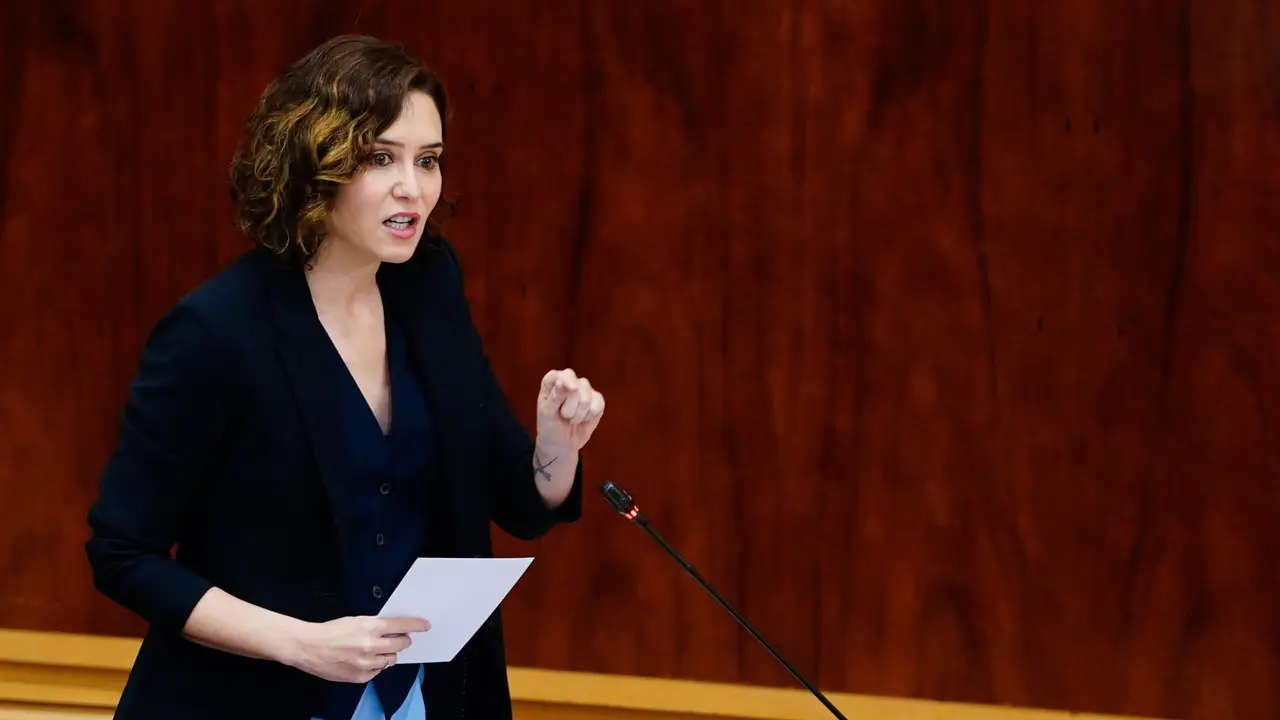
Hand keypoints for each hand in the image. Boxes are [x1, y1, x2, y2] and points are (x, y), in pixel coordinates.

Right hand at [288, 616, 429, 682]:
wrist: (309, 647)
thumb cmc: (330, 631)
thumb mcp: (355, 620)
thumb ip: (375, 625)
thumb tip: (393, 628)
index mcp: (370, 627)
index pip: (401, 625)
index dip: (416, 625)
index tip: (425, 626)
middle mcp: (370, 646)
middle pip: (401, 644)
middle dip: (403, 640)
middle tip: (400, 638)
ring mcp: (366, 663)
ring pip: (391, 659)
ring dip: (387, 654)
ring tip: (375, 650)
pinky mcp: (360, 677)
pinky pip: (377, 671)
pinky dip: (375, 666)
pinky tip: (364, 660)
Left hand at [536, 368, 604, 452]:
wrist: (561, 444)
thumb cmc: (549, 427)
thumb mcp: (547, 413)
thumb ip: (555, 396)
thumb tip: (564, 381)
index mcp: (553, 382)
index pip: (559, 374)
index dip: (566, 380)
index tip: (571, 389)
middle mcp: (569, 382)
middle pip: (578, 385)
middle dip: (571, 405)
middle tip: (563, 415)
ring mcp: (584, 390)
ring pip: (589, 396)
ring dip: (579, 414)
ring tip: (571, 419)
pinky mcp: (597, 400)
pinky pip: (599, 404)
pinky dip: (590, 416)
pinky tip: (583, 420)